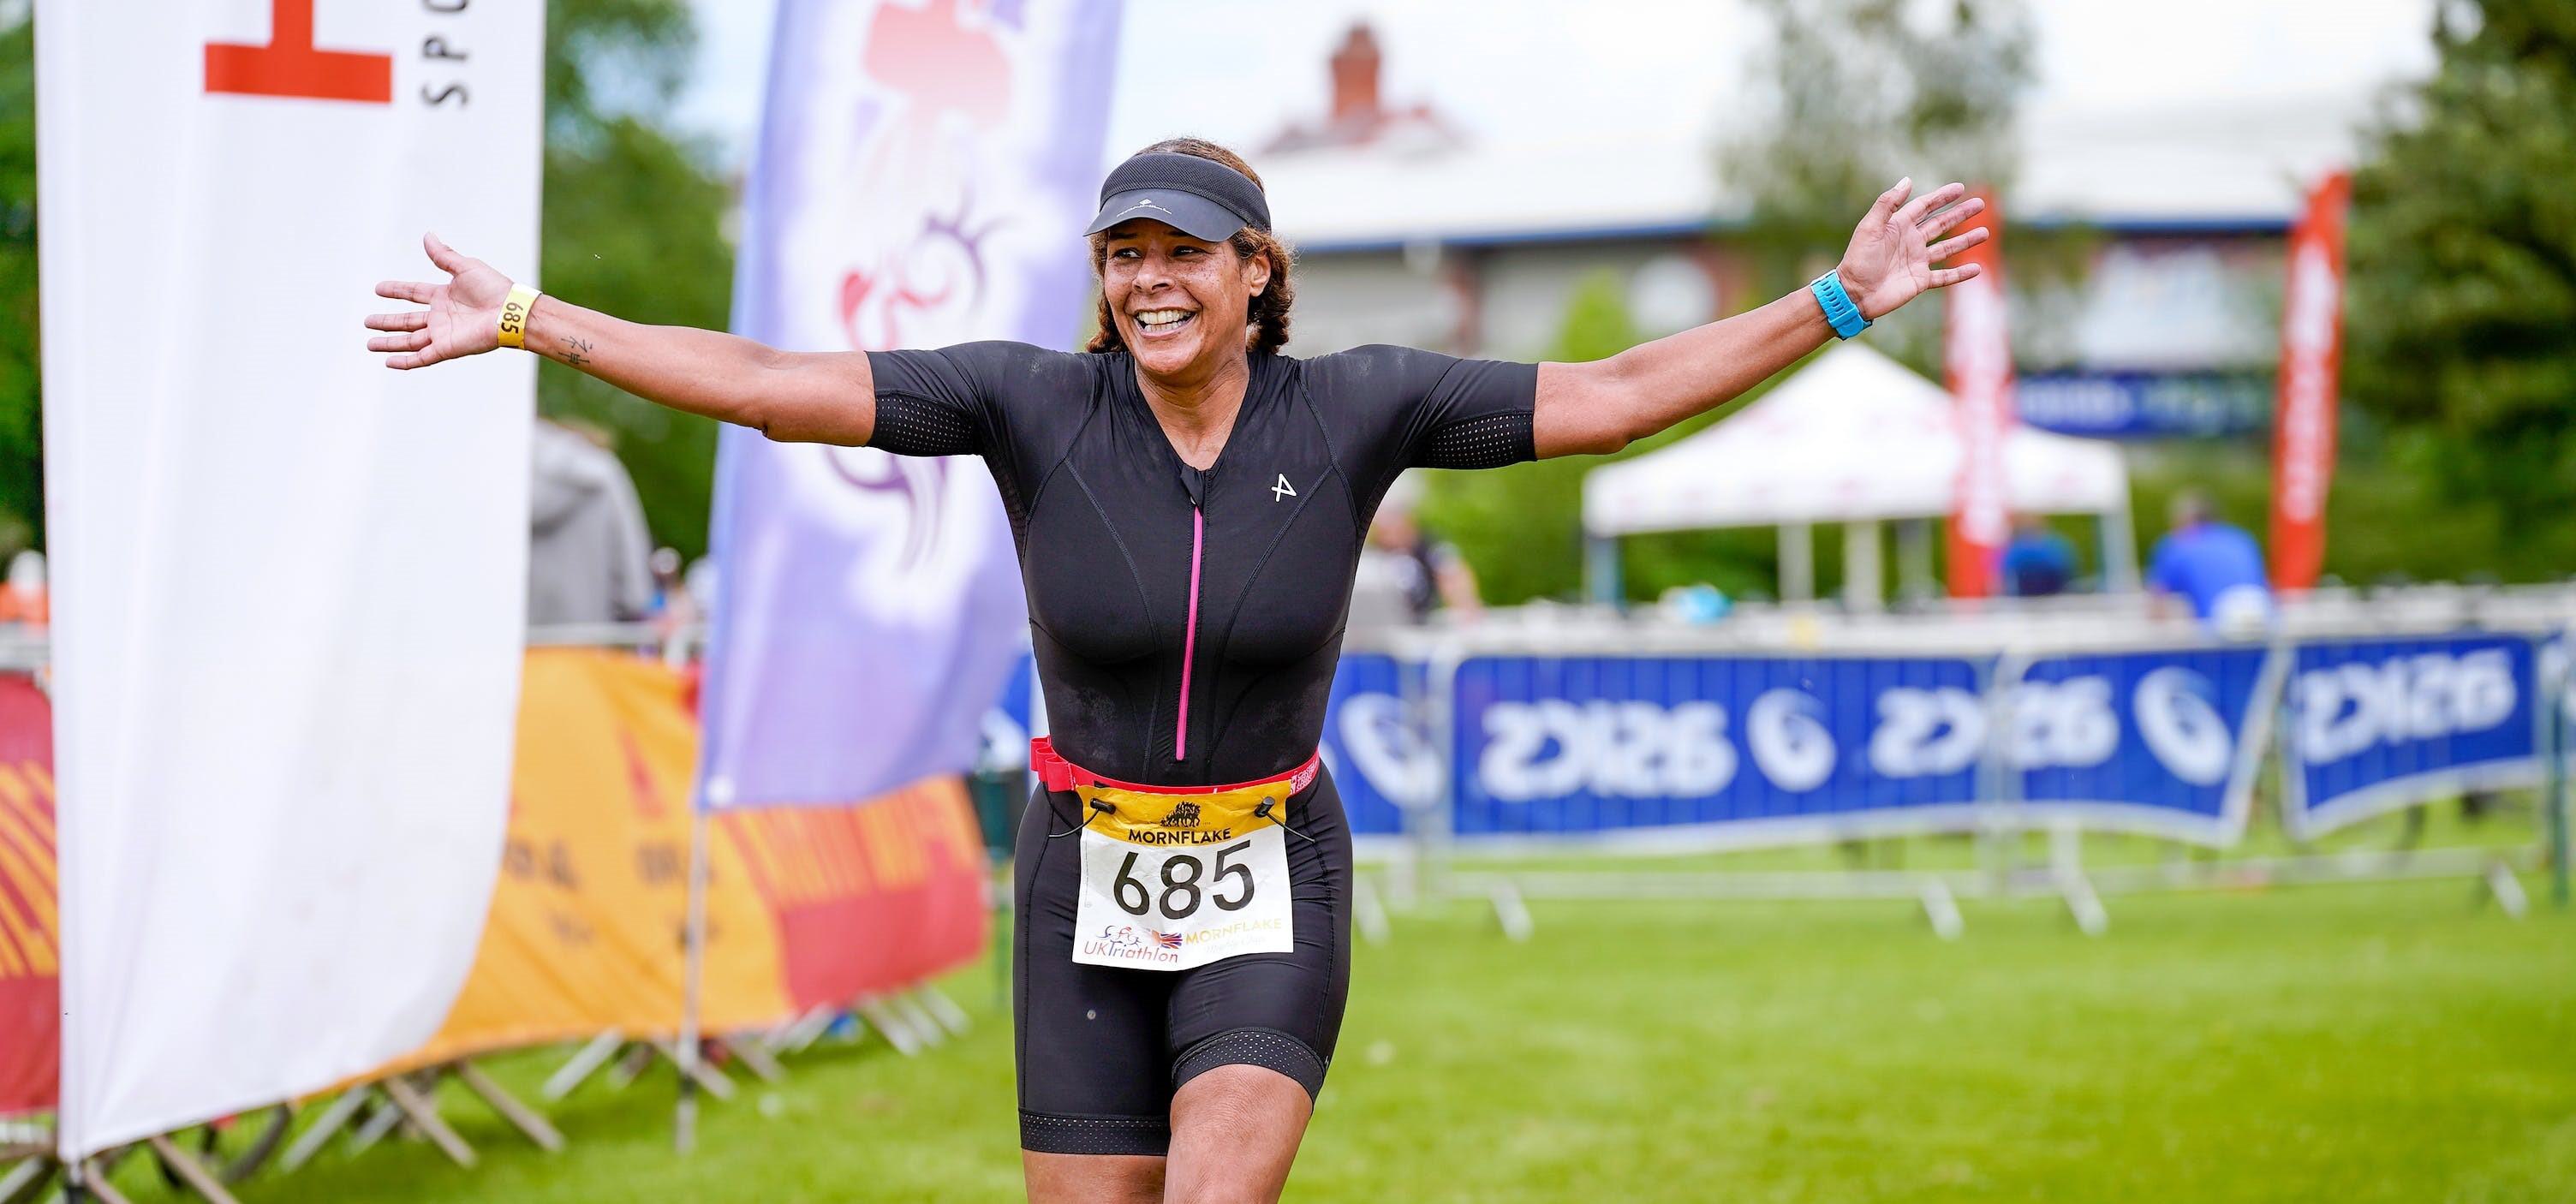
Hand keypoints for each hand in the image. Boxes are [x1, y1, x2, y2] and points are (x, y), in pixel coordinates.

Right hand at [365, 233, 515, 369]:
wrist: (510, 312)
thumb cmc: (493, 288)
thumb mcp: (464, 267)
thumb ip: (444, 255)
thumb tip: (427, 236)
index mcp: (444, 296)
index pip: (414, 292)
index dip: (396, 290)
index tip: (378, 288)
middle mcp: (441, 316)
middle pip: (407, 320)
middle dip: (387, 322)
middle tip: (367, 322)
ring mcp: (443, 334)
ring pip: (409, 340)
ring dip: (389, 343)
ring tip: (369, 344)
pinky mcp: (447, 348)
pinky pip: (421, 357)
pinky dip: (405, 361)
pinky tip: (388, 362)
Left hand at [1833, 179, 1989, 320]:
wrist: (1854, 293)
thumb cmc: (1858, 259)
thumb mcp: (1870, 227)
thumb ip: (1888, 203)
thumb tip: (1908, 180)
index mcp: (1899, 226)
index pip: (1925, 207)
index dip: (1941, 197)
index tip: (1960, 188)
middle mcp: (1911, 242)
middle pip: (1941, 224)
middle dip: (1960, 214)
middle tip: (1980, 204)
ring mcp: (1917, 262)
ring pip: (1947, 248)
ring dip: (1966, 240)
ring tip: (1985, 232)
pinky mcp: (1920, 281)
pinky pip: (1945, 277)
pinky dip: (1960, 274)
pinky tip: (1977, 268)